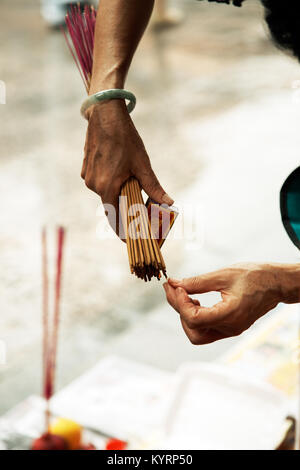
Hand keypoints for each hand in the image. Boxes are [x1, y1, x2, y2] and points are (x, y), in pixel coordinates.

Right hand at [81, 99, 173, 234]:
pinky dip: (110, 184)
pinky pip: (99, 183)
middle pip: (110, 207)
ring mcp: (87, 176)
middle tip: (138, 216)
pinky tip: (121, 176)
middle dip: (124, 213)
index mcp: (107, 187)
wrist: (105, 114)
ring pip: (105, 194)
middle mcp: (94, 185)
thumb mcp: (142, 164)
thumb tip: (169, 203)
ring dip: (118, 196)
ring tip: (132, 193)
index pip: (114, 219)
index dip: (122, 232)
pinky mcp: (85, 169)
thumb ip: (153, 187)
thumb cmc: (125, 138)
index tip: (129, 241)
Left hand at [163, 263, 299, 344]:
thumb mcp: (223, 275)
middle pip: (193, 331)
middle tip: (173, 288)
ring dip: (186, 315)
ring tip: (185, 295)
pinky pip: (206, 329)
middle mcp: (230, 328)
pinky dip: (196, 316)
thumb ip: (197, 282)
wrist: (276, 283)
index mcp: (230, 315)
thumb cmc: (254, 276)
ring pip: (198, 334)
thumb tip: (175, 284)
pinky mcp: (229, 327)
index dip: (180, 303)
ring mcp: (230, 330)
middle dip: (179, 310)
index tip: (176, 286)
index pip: (194, 319)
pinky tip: (195, 300)